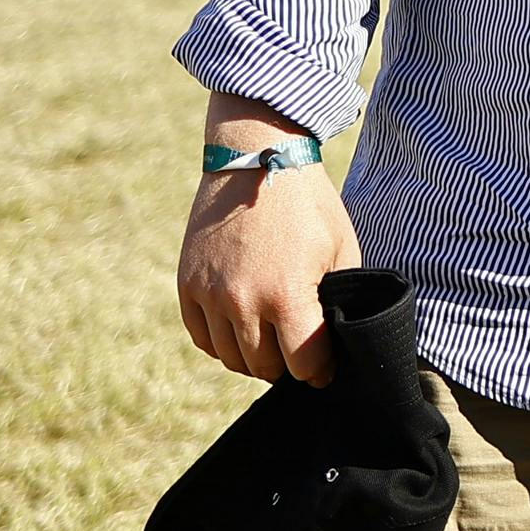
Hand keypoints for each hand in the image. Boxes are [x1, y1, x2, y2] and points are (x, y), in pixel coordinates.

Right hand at [178, 142, 362, 384]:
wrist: (257, 159)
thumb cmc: (308, 204)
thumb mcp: (341, 247)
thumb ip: (339, 299)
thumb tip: (341, 338)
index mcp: (287, 293)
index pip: (303, 363)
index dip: (319, 371)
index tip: (326, 369)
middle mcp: (243, 300)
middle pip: (265, 367)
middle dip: (288, 367)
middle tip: (299, 356)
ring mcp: (210, 294)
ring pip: (232, 358)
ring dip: (254, 359)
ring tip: (273, 345)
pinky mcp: (188, 284)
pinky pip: (202, 338)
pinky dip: (222, 343)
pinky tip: (242, 331)